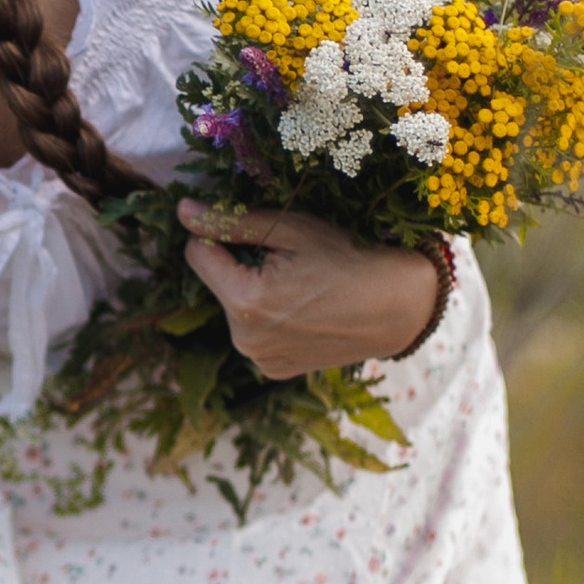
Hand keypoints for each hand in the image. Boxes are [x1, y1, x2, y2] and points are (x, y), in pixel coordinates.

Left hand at [178, 204, 441, 378]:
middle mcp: (246, 340)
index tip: (253, 230)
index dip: (220, 234)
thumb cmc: (350, 258)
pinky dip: (269, 319)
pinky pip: (255, 334)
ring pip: (235, 309)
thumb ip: (233, 222)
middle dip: (241, 266)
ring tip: (301, 286)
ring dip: (254, 292)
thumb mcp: (292, 229)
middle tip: (290, 261)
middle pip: (218, 283)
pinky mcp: (276, 371)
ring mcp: (261, 360)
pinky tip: (304, 311)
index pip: (197, 254)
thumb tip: (184, 212)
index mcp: (247, 302)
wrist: (400, 307)